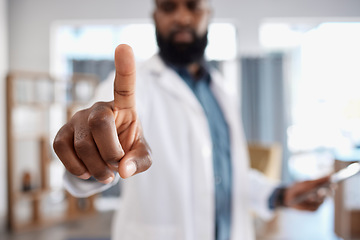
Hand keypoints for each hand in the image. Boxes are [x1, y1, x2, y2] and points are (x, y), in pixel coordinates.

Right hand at [53, 44, 151, 182]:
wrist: (106, 157)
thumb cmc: (127, 148)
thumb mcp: (141, 154)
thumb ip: (140, 161)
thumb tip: (124, 170)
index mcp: (124, 107)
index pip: (125, 85)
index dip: (125, 67)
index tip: (124, 46)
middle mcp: (99, 107)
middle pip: (100, 124)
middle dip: (110, 153)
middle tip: (116, 167)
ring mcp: (78, 118)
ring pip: (83, 145)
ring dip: (97, 168)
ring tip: (106, 173)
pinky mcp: (62, 132)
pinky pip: (63, 151)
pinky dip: (77, 168)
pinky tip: (87, 170)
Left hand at [283, 176, 331, 210]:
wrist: (288, 196)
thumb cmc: (298, 187)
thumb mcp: (307, 183)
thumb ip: (319, 180)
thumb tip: (330, 175)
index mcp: (322, 188)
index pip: (331, 187)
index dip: (333, 186)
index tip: (333, 184)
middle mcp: (322, 197)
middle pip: (328, 196)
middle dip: (325, 193)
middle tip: (321, 191)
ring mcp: (318, 204)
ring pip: (321, 202)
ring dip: (316, 198)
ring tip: (310, 196)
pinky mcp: (313, 209)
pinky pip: (315, 207)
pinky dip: (311, 204)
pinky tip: (307, 201)